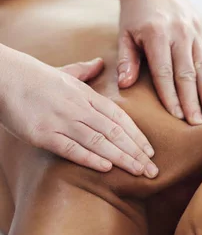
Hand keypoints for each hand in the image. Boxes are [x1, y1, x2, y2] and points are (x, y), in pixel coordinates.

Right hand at [0, 46, 157, 176]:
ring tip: (139, 172)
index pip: (119, 117)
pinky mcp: (43, 134)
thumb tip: (99, 62)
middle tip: (153, 169)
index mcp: (85, 95)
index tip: (151, 151)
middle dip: (136, 152)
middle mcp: (78, 108)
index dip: (137, 135)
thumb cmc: (34, 77)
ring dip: (121, 158)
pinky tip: (107, 168)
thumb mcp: (64, 72)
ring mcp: (61, 121)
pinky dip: (90, 158)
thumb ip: (84, 71)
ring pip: (99, 141)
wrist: (3, 76)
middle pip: (114, 132)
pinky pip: (71, 148)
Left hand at [117, 0, 201, 124]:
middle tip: (196, 123)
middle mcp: (179, 32)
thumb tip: (125, 85)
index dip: (171, 97)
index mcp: (156, 35)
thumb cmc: (134, 14)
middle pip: (186, 73)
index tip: (176, 118)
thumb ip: (128, 59)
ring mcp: (194, 29)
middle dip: (191, 101)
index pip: (164, 73)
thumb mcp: (124, 34)